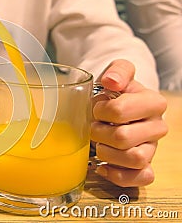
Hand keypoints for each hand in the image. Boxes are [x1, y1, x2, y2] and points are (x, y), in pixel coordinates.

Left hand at [91, 59, 167, 186]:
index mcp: (152, 102)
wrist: (116, 106)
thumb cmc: (115, 92)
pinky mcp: (146, 166)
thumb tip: (111, 81)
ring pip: (134, 159)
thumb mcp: (116, 74)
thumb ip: (117, 71)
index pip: (120, 111)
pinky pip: (142, 178)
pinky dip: (118, 175)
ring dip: (107, 154)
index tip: (96, 108)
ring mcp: (152, 148)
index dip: (100, 111)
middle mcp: (157, 126)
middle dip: (99, 133)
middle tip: (93, 127)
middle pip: (123, 138)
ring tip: (98, 145)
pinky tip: (103, 167)